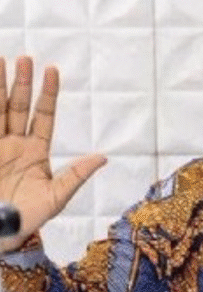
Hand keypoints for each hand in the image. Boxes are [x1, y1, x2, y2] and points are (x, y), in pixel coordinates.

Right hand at [0, 56, 106, 252]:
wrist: (0, 234)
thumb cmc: (30, 218)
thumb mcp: (57, 197)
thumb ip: (77, 175)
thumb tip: (103, 157)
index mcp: (36, 152)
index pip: (44, 116)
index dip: (48, 94)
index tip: (52, 70)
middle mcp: (14, 144)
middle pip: (17, 107)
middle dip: (20, 83)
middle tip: (24, 58)